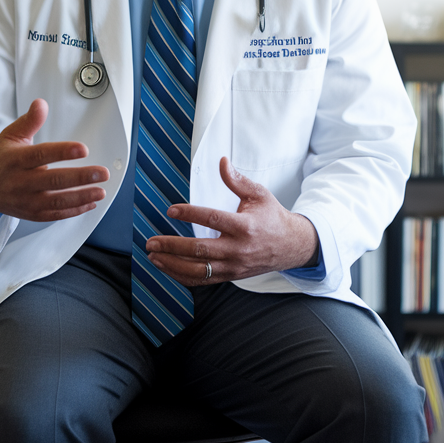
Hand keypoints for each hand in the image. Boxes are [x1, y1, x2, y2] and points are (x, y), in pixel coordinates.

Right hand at [0, 99, 108, 222]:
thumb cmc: (2, 160)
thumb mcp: (11, 136)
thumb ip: (29, 121)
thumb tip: (41, 104)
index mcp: (16, 159)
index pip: (41, 155)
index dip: (62, 152)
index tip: (83, 149)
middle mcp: (20, 181)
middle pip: (53, 180)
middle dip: (80, 177)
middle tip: (101, 173)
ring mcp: (26, 200)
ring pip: (56, 201)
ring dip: (81, 197)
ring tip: (100, 191)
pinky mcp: (32, 213)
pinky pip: (55, 214)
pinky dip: (74, 211)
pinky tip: (90, 203)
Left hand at [145, 157, 318, 285]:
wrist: (291, 246)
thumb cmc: (273, 218)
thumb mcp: (259, 194)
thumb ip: (237, 180)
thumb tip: (222, 162)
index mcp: (245, 226)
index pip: (212, 220)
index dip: (190, 214)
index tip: (171, 210)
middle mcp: (238, 249)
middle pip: (200, 250)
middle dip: (172, 246)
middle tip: (152, 242)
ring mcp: (234, 266)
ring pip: (199, 270)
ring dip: (173, 265)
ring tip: (154, 256)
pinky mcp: (231, 276)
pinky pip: (204, 280)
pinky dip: (183, 276)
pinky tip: (168, 268)